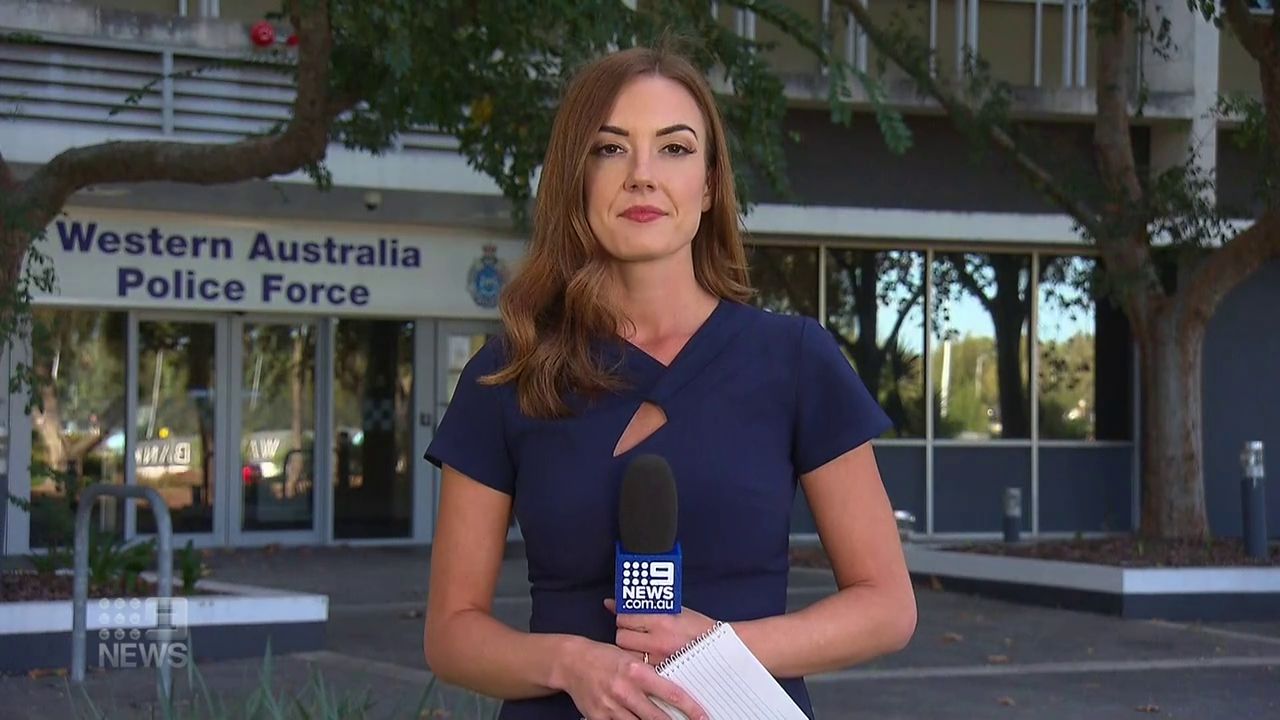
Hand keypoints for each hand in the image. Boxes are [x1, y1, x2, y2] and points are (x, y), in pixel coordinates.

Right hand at [558, 637, 707, 719]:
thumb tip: (675, 692)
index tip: (703, 717)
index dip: (690, 708)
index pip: (671, 693)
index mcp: (637, 671)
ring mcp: (611, 707)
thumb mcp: (632, 659)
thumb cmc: (606, 658)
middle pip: (658, 718)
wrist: (572, 662)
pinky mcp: (599, 718)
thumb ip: (651, 676)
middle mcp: (625, 691)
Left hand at [604, 599, 716, 667]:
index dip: (623, 618)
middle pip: (622, 638)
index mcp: (661, 620)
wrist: (721, 648)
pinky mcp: (663, 673)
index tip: (629, 619)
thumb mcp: (673, 609)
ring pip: (627, 655)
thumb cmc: (698, 627)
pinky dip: (640, 664)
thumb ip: (643, 607)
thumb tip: (612, 603)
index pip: (624, 618)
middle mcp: (658, 640)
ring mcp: (659, 659)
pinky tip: (647, 660)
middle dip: (625, 634)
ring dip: (630, 650)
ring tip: (641, 647)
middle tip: (635, 633)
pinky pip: (640, 669)